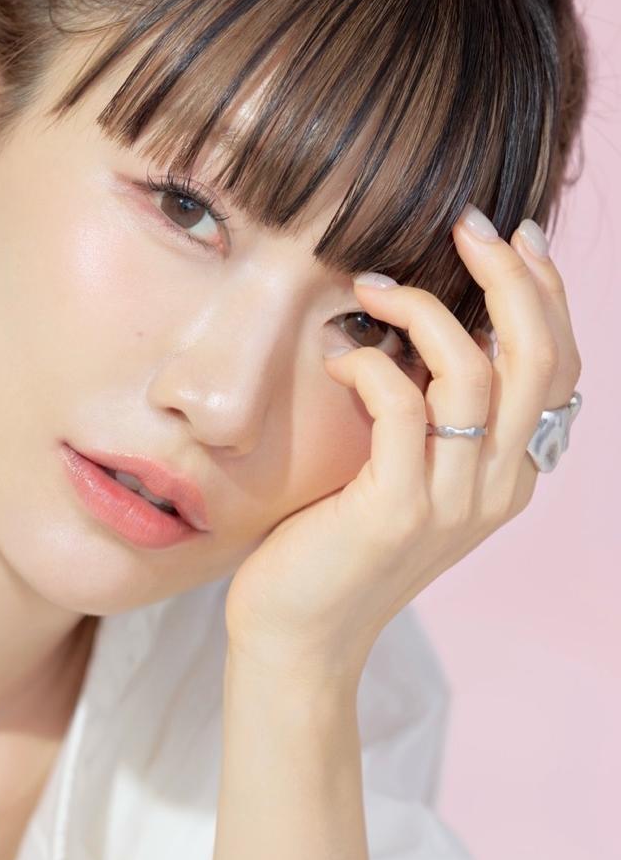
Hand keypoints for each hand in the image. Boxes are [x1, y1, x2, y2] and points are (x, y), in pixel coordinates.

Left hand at [224, 204, 581, 682]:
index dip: (545, 296)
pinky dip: (371, 367)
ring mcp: (453, 502)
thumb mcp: (400, 475)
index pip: (557, 370)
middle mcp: (497, 486)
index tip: (513, 237)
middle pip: (537, 360)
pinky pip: (401, 408)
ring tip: (370, 286)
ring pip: (476, 375)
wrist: (302, 634)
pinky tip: (338, 357)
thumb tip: (422, 329)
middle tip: (470, 226)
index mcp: (508, 474)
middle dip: (511, 279)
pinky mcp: (397, 511)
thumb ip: (430, 417)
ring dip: (424, 312)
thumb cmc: (335, 543)